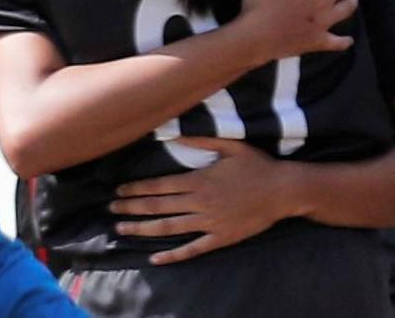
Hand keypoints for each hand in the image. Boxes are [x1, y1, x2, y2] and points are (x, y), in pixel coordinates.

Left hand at [111, 137, 294, 263]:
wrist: (282, 190)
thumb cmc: (258, 165)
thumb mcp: (232, 146)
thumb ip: (202, 141)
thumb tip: (175, 137)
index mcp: (199, 180)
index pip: (160, 186)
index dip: (137, 189)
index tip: (119, 191)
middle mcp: (199, 202)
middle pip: (158, 207)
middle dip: (132, 208)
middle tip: (111, 210)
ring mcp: (208, 222)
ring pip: (168, 228)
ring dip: (142, 228)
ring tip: (122, 229)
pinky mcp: (219, 237)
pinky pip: (192, 249)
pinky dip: (172, 255)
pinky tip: (154, 258)